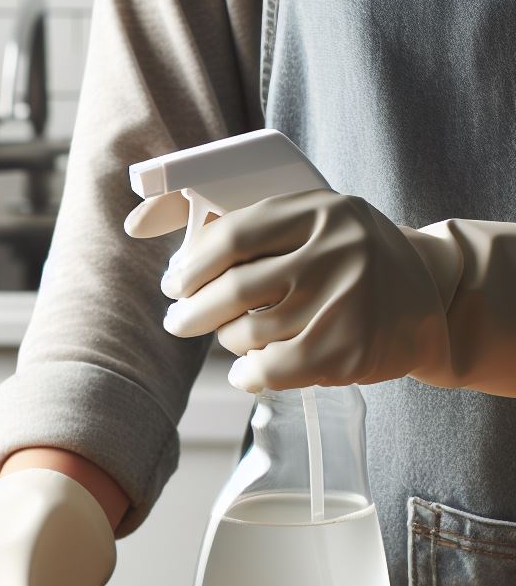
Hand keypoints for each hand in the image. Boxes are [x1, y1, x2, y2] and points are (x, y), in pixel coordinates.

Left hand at [139, 188, 454, 390]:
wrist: (432, 296)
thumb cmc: (349, 259)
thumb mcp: (313, 223)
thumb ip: (250, 228)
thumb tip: (153, 234)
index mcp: (319, 211)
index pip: (234, 236)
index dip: (192, 265)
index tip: (172, 283)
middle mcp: (336, 252)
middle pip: (235, 289)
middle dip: (192, 311)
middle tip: (177, 321)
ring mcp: (346, 302)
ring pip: (249, 332)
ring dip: (227, 341)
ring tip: (233, 337)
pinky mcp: (349, 350)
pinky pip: (271, 370)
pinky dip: (247, 374)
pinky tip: (247, 370)